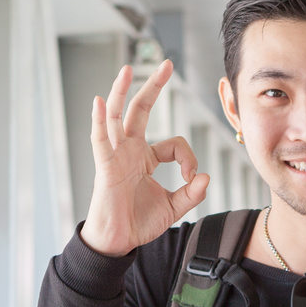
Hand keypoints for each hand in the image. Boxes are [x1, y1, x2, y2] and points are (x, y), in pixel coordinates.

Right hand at [83, 60, 210, 256]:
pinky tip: (99, 102)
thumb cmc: (139, 223)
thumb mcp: (174, 208)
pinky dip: (100, 121)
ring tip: (128, 70)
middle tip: (166, 64)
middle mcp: (130, 151)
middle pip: (140, 110)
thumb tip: (206, 177)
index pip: (174, 144)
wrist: (118, 242)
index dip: (189, 159)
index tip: (193, 179)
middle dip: (153, 87)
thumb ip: (192, 194)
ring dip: (121, 92)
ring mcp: (116, 156)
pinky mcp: (105, 166)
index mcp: (146, 158)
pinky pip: (101, 140)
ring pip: (117, 116)